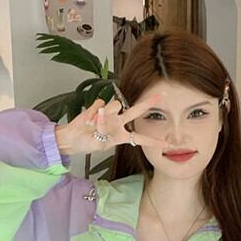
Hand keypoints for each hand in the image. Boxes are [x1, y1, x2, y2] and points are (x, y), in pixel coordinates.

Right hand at [54, 92, 171, 155]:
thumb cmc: (87, 144)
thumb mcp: (99, 144)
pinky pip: (100, 104)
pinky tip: (88, 120)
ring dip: (104, 115)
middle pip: (136, 111)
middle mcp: (119, 123)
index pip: (141, 138)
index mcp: (122, 136)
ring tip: (93, 125)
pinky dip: (93, 112)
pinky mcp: (99, 106)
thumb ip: (103, 130)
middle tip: (162, 95)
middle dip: (148, 103)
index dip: (154, 141)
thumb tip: (104, 114)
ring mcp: (110, 114)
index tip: (168, 144)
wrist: (73, 138)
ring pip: (115, 106)